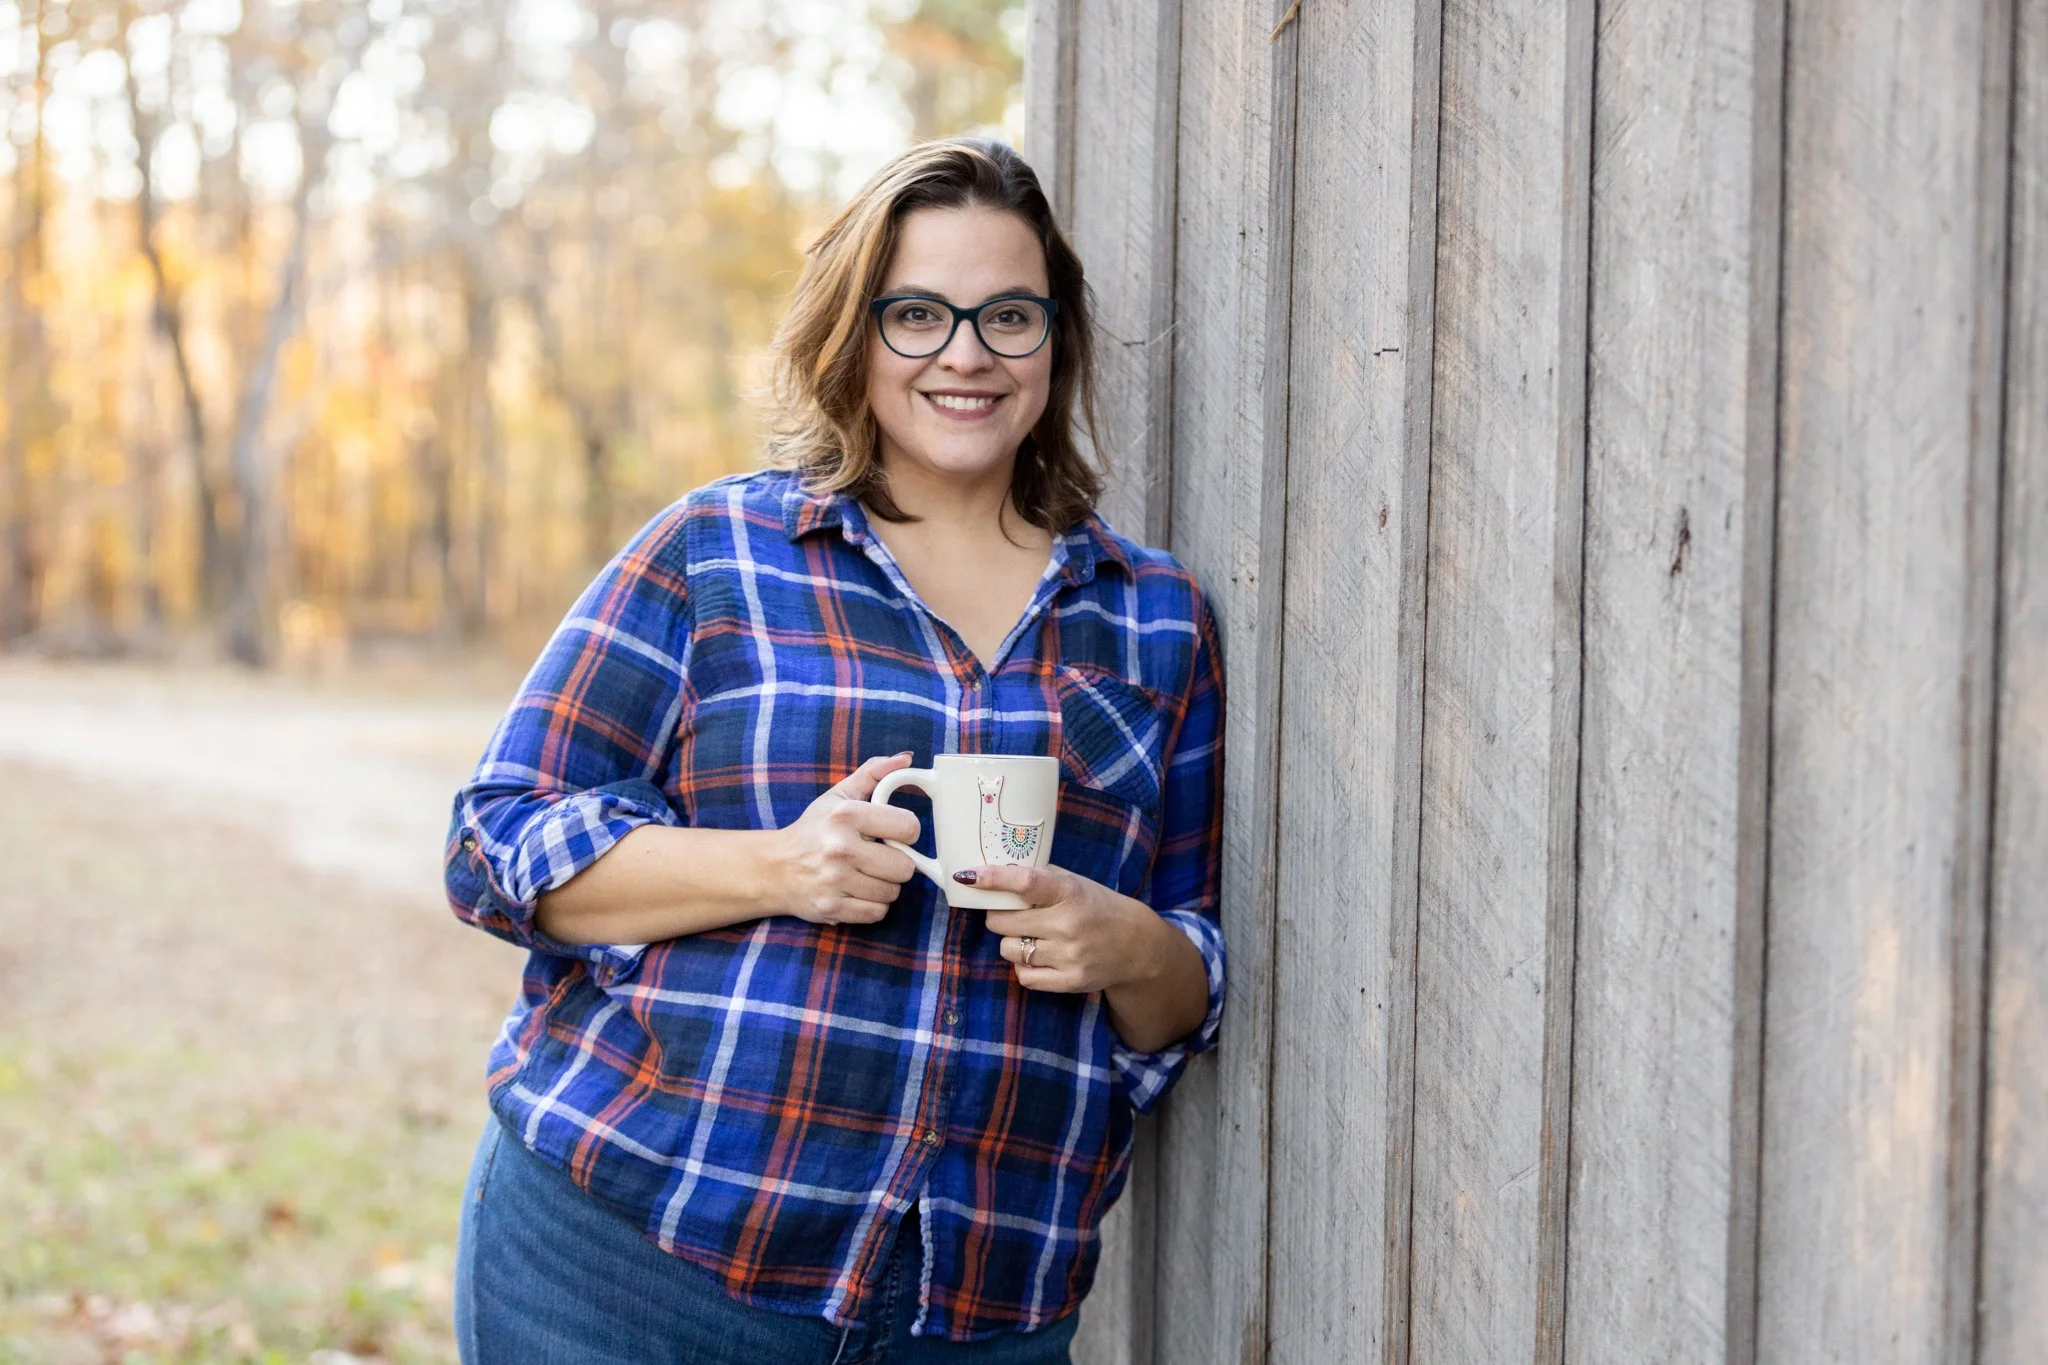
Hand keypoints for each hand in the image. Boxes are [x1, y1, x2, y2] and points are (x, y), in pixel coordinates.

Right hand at [768, 753, 921, 924]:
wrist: (774, 868)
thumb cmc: (813, 830)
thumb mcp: (838, 796)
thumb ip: (874, 773)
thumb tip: (906, 758)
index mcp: (846, 816)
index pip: (908, 827)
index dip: (907, 832)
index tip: (895, 834)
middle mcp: (841, 848)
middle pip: (905, 867)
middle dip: (896, 864)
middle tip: (879, 858)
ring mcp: (835, 880)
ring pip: (892, 892)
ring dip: (884, 886)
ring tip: (866, 875)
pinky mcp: (831, 907)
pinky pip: (876, 913)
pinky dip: (872, 906)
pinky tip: (858, 893)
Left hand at [967, 864, 1158, 994]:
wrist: (1137, 945)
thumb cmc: (1097, 907)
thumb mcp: (1075, 883)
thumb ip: (1040, 879)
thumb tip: (994, 874)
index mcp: (1069, 892)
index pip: (1024, 883)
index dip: (993, 879)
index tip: (968, 876)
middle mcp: (1068, 924)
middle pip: (1003, 922)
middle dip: (998, 916)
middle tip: (1010, 914)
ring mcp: (1068, 955)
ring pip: (1009, 950)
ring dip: (1012, 942)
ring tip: (1030, 937)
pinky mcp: (1069, 981)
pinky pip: (1024, 976)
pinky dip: (1024, 966)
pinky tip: (1038, 956)